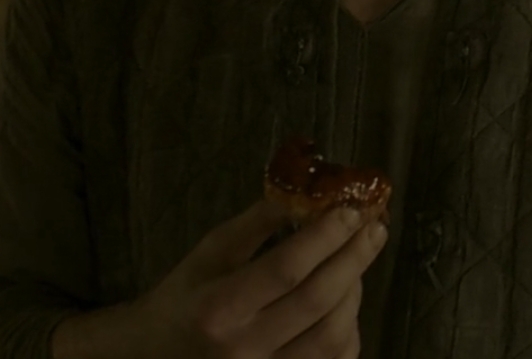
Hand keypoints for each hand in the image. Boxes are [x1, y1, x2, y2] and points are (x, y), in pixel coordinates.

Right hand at [53, 199, 386, 358]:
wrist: (156, 355)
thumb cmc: (185, 297)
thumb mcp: (210, 252)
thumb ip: (256, 223)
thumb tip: (306, 189)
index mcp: (218, 308)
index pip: (284, 270)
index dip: (324, 237)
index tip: (351, 209)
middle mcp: (243, 350)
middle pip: (316, 302)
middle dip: (353, 259)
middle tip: (375, 227)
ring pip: (332, 338)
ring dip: (355, 292)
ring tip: (359, 259)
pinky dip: (350, 328)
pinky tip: (348, 299)